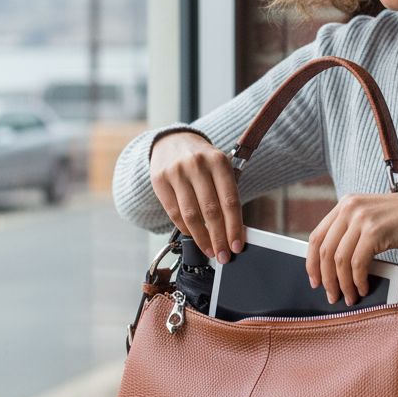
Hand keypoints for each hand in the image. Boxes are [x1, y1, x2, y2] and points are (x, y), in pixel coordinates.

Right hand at [149, 131, 243, 261]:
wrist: (172, 141)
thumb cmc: (202, 160)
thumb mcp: (219, 166)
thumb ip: (226, 192)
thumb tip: (234, 231)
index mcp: (219, 161)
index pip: (230, 200)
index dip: (235, 226)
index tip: (238, 245)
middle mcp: (197, 165)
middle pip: (211, 211)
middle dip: (219, 237)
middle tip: (224, 255)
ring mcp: (176, 172)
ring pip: (191, 215)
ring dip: (202, 238)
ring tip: (210, 251)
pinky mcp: (160, 180)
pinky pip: (174, 213)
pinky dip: (186, 229)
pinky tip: (194, 237)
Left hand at [306, 191, 397, 304]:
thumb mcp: (370, 218)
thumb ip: (351, 232)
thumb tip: (332, 266)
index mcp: (346, 203)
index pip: (317, 235)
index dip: (311, 262)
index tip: (315, 279)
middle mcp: (350, 208)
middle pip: (325, 250)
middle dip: (326, 278)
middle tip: (331, 294)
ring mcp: (362, 218)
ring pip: (340, 260)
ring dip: (343, 284)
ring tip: (349, 296)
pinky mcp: (375, 231)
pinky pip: (358, 264)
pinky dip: (358, 280)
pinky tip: (363, 288)